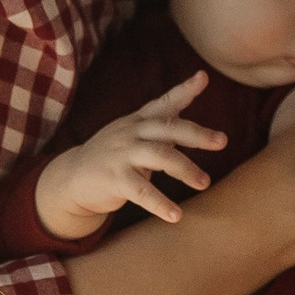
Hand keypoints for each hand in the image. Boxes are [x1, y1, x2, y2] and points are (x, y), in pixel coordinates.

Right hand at [30, 74, 223, 240]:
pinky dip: (161, 204)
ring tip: (204, 183)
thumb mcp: (134, 133)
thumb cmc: (112, 155)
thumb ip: (163, 123)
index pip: (164, 103)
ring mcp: (121, 155)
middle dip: (197, 134)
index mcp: (138, 121)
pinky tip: (176, 216)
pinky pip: (141, 192)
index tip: (203, 78)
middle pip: (169, 129)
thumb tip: (198, 109)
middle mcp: (131, 133)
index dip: (184, 90)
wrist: (71, 178)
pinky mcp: (114, 179)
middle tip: (222, 141)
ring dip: (186, 169)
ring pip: (160, 157)